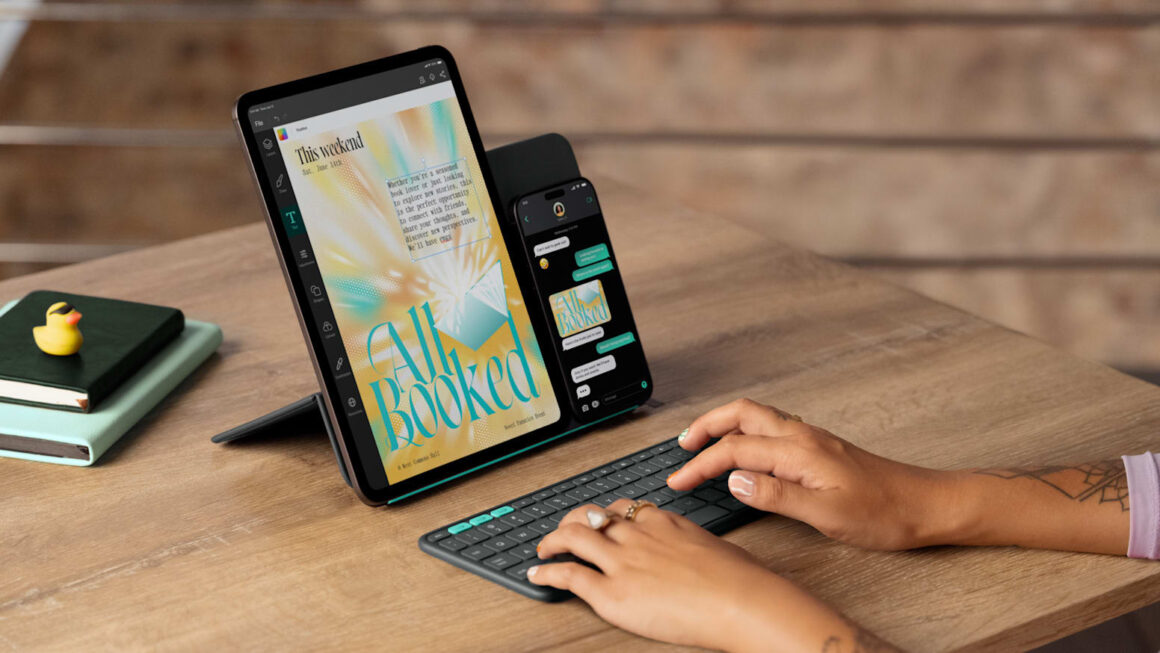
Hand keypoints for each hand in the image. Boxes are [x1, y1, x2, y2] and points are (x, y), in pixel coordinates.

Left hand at [527, 498, 866, 652]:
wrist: (741, 600)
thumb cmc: (739, 579)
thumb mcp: (712, 547)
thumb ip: (690, 546)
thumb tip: (693, 555)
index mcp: (663, 521)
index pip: (623, 508)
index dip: (604, 514)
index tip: (598, 520)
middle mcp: (638, 534)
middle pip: (591, 516)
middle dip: (570, 521)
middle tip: (562, 530)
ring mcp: (622, 561)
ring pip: (573, 537)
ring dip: (552, 541)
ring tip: (544, 549)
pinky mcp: (612, 592)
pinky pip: (570, 576)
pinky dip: (547, 574)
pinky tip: (538, 575)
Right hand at [668, 398, 964, 550]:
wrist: (925, 505)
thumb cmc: (884, 513)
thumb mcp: (826, 513)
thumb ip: (776, 495)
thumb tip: (735, 480)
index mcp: (799, 450)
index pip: (735, 450)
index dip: (700, 464)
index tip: (678, 481)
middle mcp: (803, 436)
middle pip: (741, 415)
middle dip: (706, 426)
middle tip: (682, 446)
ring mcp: (812, 439)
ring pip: (756, 417)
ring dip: (725, 424)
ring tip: (702, 442)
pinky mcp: (819, 447)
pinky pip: (772, 426)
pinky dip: (746, 431)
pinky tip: (745, 448)